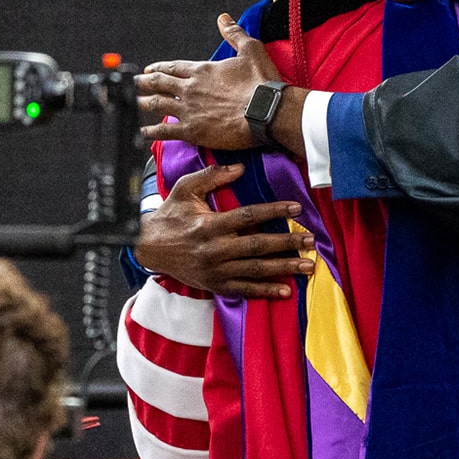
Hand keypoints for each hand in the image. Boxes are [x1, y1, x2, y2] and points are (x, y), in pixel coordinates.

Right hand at [133, 162, 314, 298]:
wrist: (148, 247)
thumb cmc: (170, 215)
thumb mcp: (184, 189)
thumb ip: (211, 176)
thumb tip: (240, 167)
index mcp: (209, 225)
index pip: (248, 216)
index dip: (274, 211)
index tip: (296, 208)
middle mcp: (214, 249)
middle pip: (257, 246)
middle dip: (287, 243)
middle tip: (310, 241)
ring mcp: (215, 270)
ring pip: (255, 270)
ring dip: (283, 268)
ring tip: (307, 266)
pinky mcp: (214, 284)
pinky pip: (244, 289)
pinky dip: (265, 291)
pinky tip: (285, 290)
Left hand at [138, 15, 283, 151]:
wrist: (266, 111)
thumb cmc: (262, 82)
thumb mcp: (250, 50)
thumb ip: (234, 34)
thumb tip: (224, 18)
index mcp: (202, 70)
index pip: (174, 67)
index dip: (160, 68)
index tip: (149, 69)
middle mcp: (190, 88)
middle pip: (160, 83)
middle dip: (144, 82)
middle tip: (134, 83)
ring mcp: (189, 110)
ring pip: (158, 104)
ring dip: (143, 102)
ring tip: (133, 103)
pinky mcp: (193, 131)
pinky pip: (166, 131)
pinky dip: (152, 131)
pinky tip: (143, 132)